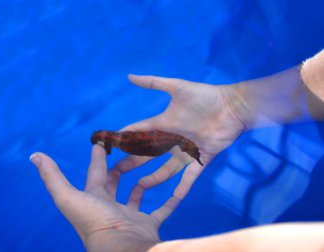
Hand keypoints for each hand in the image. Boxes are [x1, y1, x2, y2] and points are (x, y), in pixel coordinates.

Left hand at [30, 145, 179, 251]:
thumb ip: (51, 176)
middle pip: (118, 181)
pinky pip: (164, 207)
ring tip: (156, 161)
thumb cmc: (93, 222)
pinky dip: (173, 196)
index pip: (96, 173)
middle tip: (136, 148)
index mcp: (94, 199)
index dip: (98, 157)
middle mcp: (111, 207)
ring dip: (148, 178)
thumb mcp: (68, 196)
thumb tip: (34, 155)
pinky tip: (180, 182)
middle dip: (125, 164)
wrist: (120, 250)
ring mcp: (131, 217)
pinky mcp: (149, 225)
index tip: (102, 141)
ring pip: (141, 192)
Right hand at [109, 75, 246, 198]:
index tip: (110, 145)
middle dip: (133, 163)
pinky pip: (191, 176)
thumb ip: (154, 82)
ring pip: (167, 169)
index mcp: (164, 124)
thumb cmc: (205, 97)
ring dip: (155, 178)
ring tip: (140, 187)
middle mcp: (172, 140)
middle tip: (117, 172)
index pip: (140, 132)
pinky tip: (175, 197)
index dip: (126, 138)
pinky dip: (184, 186)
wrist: (232, 106)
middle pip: (149, 154)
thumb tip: (129, 76)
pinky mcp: (202, 158)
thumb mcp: (177, 87)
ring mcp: (187, 151)